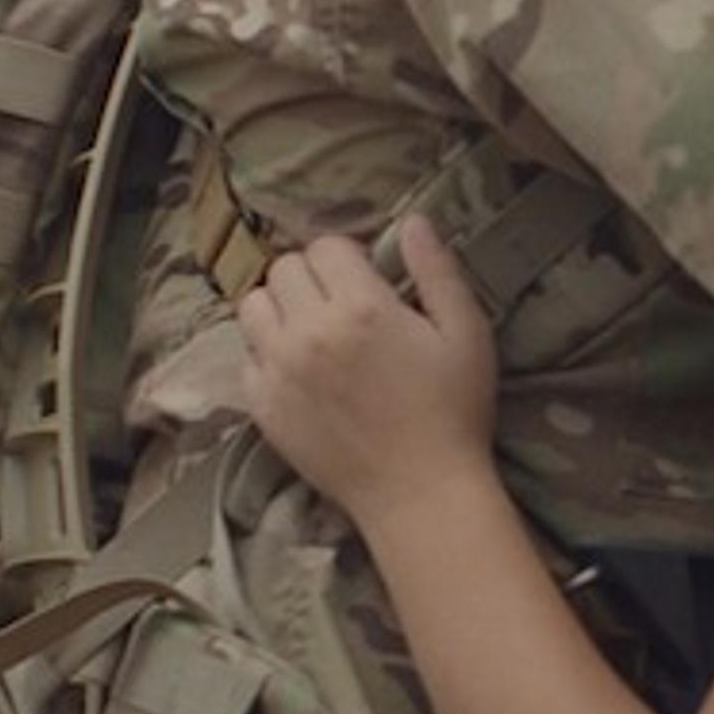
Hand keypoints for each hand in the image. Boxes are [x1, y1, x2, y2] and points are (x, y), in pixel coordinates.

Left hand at [236, 214, 498, 525]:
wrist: (419, 494)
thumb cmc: (454, 412)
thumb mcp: (466, 333)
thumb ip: (437, 270)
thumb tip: (413, 219)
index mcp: (363, 307)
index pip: (325, 246)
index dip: (347, 258)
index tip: (366, 281)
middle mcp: (311, 331)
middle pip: (284, 269)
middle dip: (311, 278)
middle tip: (339, 306)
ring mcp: (279, 370)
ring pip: (253, 306)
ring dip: (280, 309)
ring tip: (310, 331)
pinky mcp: (263, 406)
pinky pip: (246, 356)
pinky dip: (267, 355)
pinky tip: (300, 372)